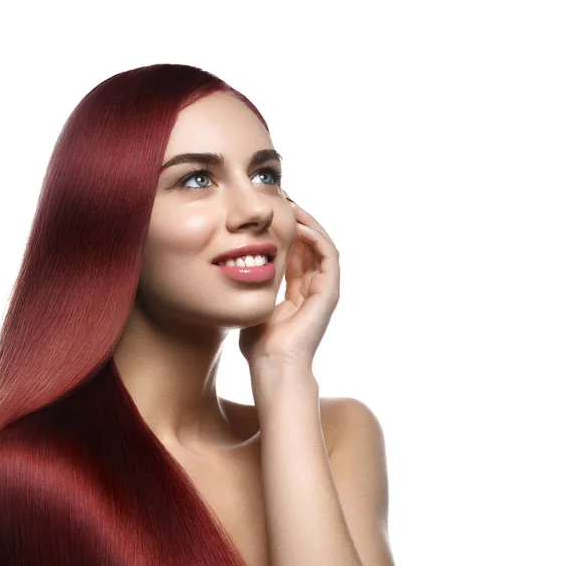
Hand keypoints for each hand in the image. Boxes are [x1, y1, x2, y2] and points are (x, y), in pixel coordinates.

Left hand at [239, 194, 340, 369]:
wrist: (272, 366)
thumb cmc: (258, 345)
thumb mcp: (252, 305)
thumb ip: (251, 287)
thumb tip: (236, 267)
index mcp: (296, 292)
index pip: (295, 252)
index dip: (284, 231)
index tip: (269, 212)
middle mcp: (312, 288)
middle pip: (310, 245)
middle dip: (297, 221)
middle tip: (283, 199)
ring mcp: (324, 290)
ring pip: (321, 245)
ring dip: (308, 223)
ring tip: (292, 205)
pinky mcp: (330, 292)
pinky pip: (328, 255)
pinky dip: (316, 237)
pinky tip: (300, 224)